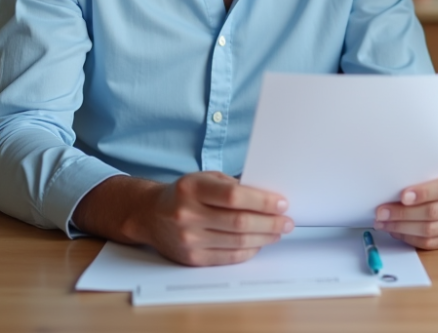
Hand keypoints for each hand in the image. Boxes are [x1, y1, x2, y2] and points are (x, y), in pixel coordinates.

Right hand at [76, 172, 293, 265]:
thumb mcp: (205, 178)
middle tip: (287, 221)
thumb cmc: (185, 193)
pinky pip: (228, 257)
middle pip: (239, 223)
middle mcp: (187, 215)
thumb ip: (233, 186)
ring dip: (264, 238)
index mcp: (192, 189)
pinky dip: (249, 251)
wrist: (150, 215)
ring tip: (279, 232)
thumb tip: (268, 198)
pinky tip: (260, 243)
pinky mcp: (191, 258)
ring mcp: (188, 239)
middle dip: (270, 223)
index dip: (262, 201)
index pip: (234, 197)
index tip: (281, 203)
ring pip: (237, 242)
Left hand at [373, 171, 437, 249]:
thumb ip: (420, 180)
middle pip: (433, 212)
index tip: (402, 196)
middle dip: (403, 213)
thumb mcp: (434, 174)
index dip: (422, 193)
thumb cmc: (437, 181)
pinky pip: (427, 243)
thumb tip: (391, 191)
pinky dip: (408, 238)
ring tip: (383, 223)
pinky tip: (395, 231)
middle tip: (382, 212)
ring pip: (428, 230)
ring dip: (401, 228)